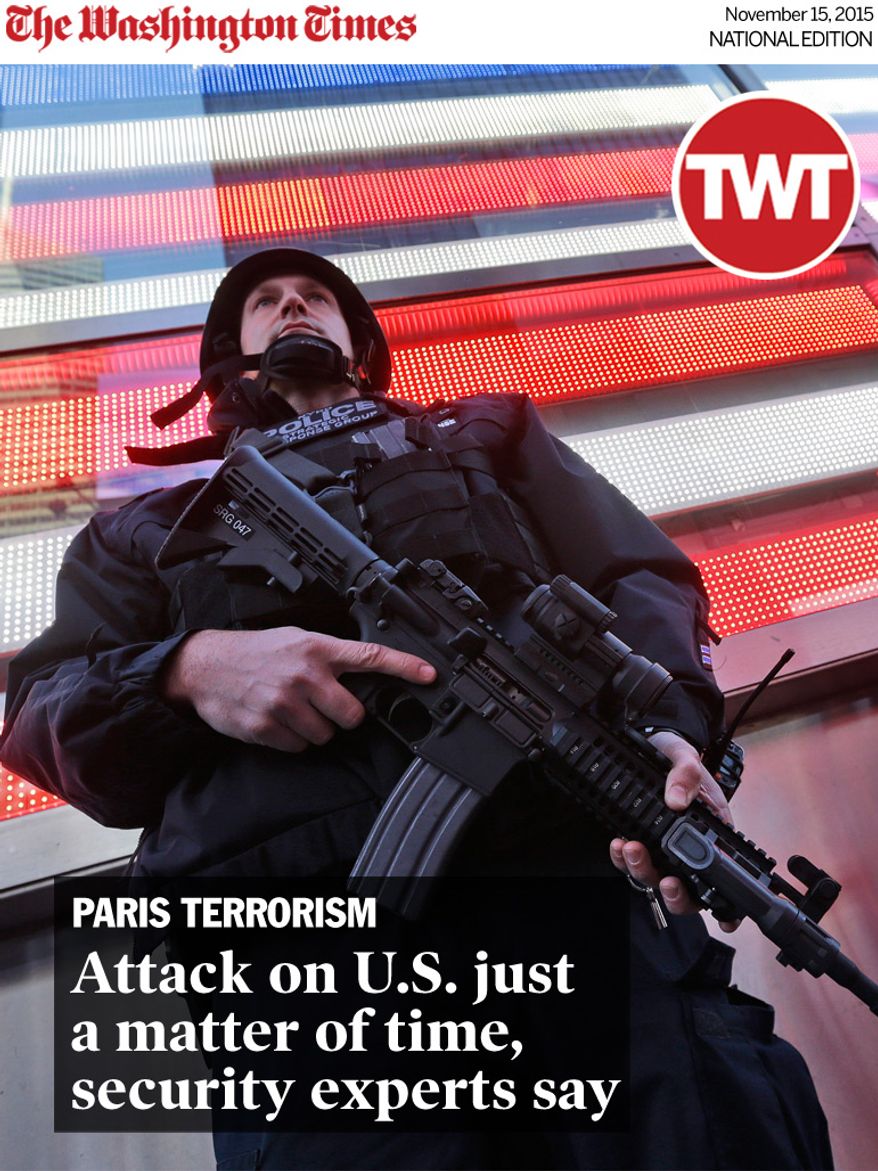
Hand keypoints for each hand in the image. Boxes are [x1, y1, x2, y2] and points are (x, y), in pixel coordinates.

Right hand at [161, 627, 435, 752]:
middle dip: (343, 715)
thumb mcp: (296, 639)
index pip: (370, 656)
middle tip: (322, 703)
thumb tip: (363, 673)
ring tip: (292, 708)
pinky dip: (292, 739)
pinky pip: (299, 748)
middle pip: (353, 716)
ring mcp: (285, 703)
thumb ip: (330, 655)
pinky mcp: (267, 728)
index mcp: (316, 649)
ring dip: (314, 728)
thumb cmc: (255, 652)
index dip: (404, 667)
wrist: (205, 666)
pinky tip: (277, 720)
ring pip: (326, 736)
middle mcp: (304, 675)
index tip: (430, 675)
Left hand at [609, 730, 740, 931]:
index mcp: (715, 832)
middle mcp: (692, 846)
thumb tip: (677, 800)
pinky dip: (623, 858)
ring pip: (657, 878)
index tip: (723, 919)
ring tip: (632, 849)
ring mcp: (665, 847)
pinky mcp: (643, 840)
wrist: (654, 744)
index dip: (728, 906)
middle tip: (667, 881)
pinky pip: (632, 860)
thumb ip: (686, 774)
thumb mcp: (686, 757)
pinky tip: (619, 844)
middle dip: (677, 894)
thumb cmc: (678, 756)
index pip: (727, 877)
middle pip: (690, 890)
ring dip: (644, 871)